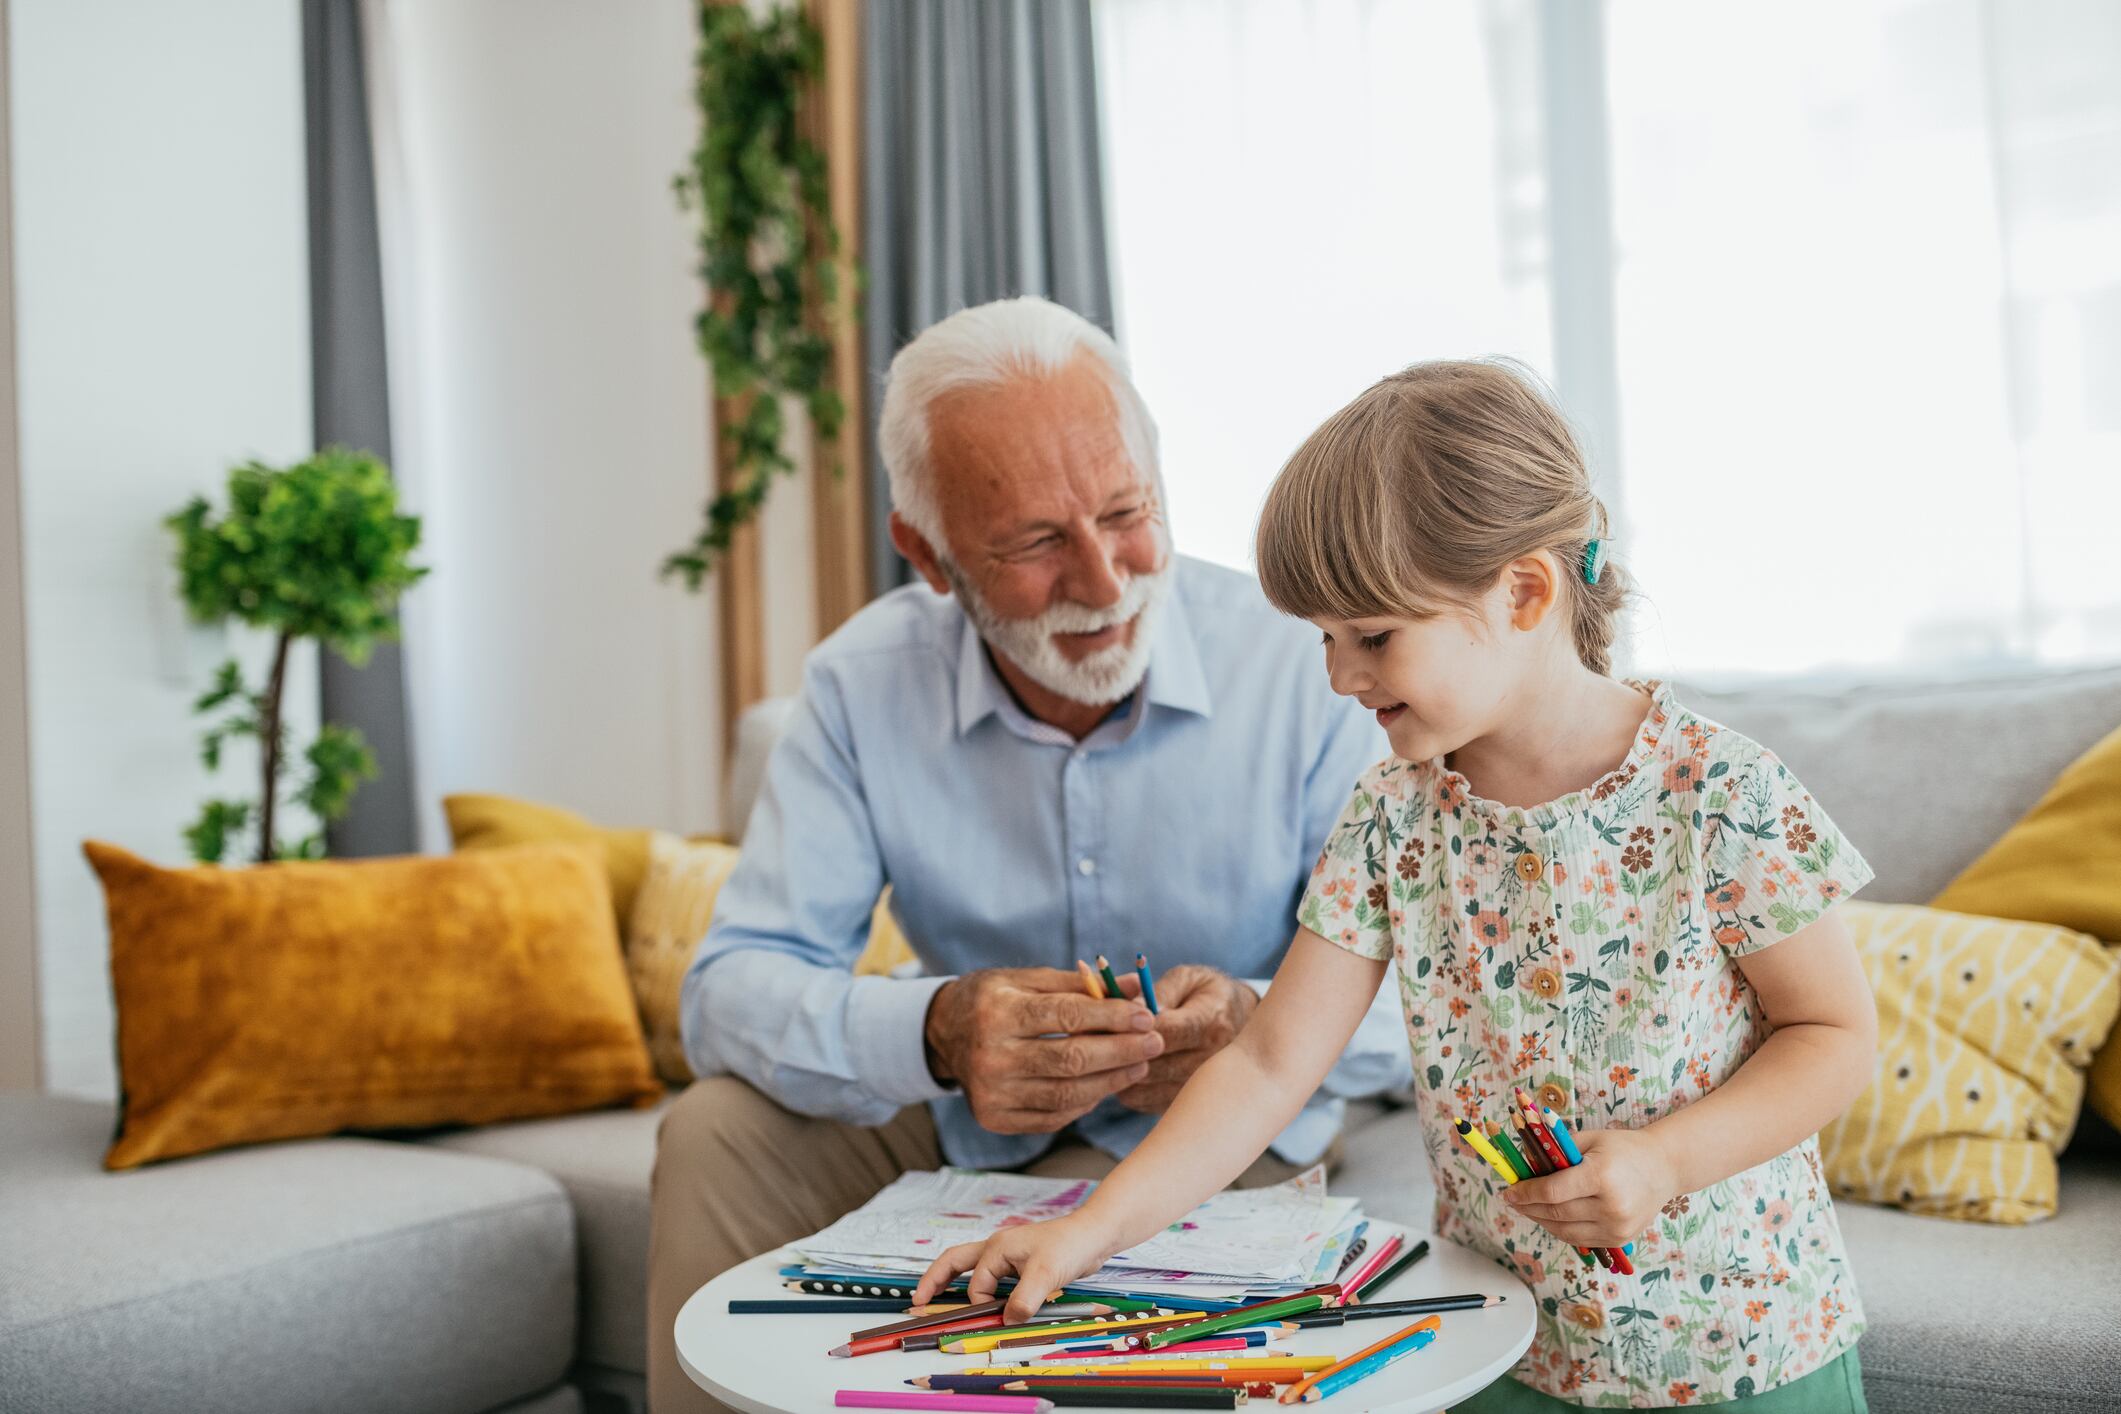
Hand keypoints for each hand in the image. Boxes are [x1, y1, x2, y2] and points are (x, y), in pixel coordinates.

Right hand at [911, 1212, 1122, 1324]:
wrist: (1094, 1234)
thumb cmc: (1069, 1246)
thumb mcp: (1046, 1274)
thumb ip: (1024, 1299)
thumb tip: (1007, 1319)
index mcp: (997, 1248)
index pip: (977, 1285)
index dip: (983, 1305)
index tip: (997, 1318)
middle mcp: (997, 1248)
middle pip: (954, 1261)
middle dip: (934, 1280)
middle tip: (917, 1300)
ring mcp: (1008, 1254)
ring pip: (972, 1267)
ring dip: (955, 1280)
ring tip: (936, 1296)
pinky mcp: (1021, 1262)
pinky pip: (992, 1275)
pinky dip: (982, 1286)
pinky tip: (986, 1297)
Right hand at [923, 968, 1164, 1134]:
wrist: (943, 1034)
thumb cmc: (994, 999)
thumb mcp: (1027, 980)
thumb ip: (1081, 985)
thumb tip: (1138, 987)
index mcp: (998, 1012)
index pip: (1066, 1016)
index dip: (1111, 1018)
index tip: (1146, 1017)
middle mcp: (990, 1056)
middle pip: (1071, 1060)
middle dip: (1121, 1052)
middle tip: (1155, 1043)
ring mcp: (990, 1093)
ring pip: (1067, 1095)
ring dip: (1111, 1081)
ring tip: (1139, 1064)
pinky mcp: (993, 1119)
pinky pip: (1053, 1117)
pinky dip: (1085, 1103)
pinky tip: (1105, 1085)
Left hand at [1115, 965, 1258, 1114]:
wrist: (1247, 1031)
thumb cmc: (1209, 997)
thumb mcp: (1190, 979)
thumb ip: (1162, 990)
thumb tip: (1135, 1008)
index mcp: (1211, 1021)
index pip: (1166, 1032)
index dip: (1132, 1027)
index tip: (1109, 1017)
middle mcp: (1212, 1058)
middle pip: (1153, 1064)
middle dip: (1120, 1050)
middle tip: (1097, 1037)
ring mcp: (1203, 1086)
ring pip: (1146, 1087)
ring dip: (1120, 1072)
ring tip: (1108, 1052)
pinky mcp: (1189, 1103)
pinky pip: (1147, 1103)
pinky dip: (1128, 1088)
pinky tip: (1124, 1069)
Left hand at [1501, 1125, 1676, 1249]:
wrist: (1663, 1168)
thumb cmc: (1623, 1148)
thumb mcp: (1589, 1140)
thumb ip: (1556, 1151)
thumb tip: (1522, 1164)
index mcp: (1601, 1176)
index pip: (1552, 1191)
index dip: (1526, 1193)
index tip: (1508, 1191)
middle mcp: (1611, 1206)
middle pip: (1556, 1213)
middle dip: (1528, 1207)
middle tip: (1512, 1200)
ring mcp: (1618, 1227)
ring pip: (1565, 1231)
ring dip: (1541, 1221)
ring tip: (1527, 1209)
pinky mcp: (1621, 1239)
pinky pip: (1581, 1239)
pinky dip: (1561, 1230)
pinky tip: (1549, 1219)